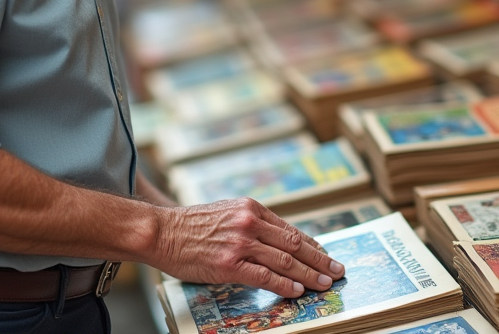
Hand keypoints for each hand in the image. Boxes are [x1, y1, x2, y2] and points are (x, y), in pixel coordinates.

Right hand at [151, 198, 345, 297]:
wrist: (161, 230)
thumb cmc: (191, 225)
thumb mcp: (227, 212)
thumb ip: (252, 222)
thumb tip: (278, 241)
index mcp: (251, 208)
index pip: (290, 229)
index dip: (312, 245)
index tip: (326, 255)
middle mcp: (250, 222)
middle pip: (295, 244)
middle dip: (320, 260)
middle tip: (337, 271)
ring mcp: (240, 243)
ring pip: (285, 261)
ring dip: (310, 275)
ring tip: (325, 284)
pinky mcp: (230, 264)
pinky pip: (266, 276)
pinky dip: (285, 284)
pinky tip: (298, 290)